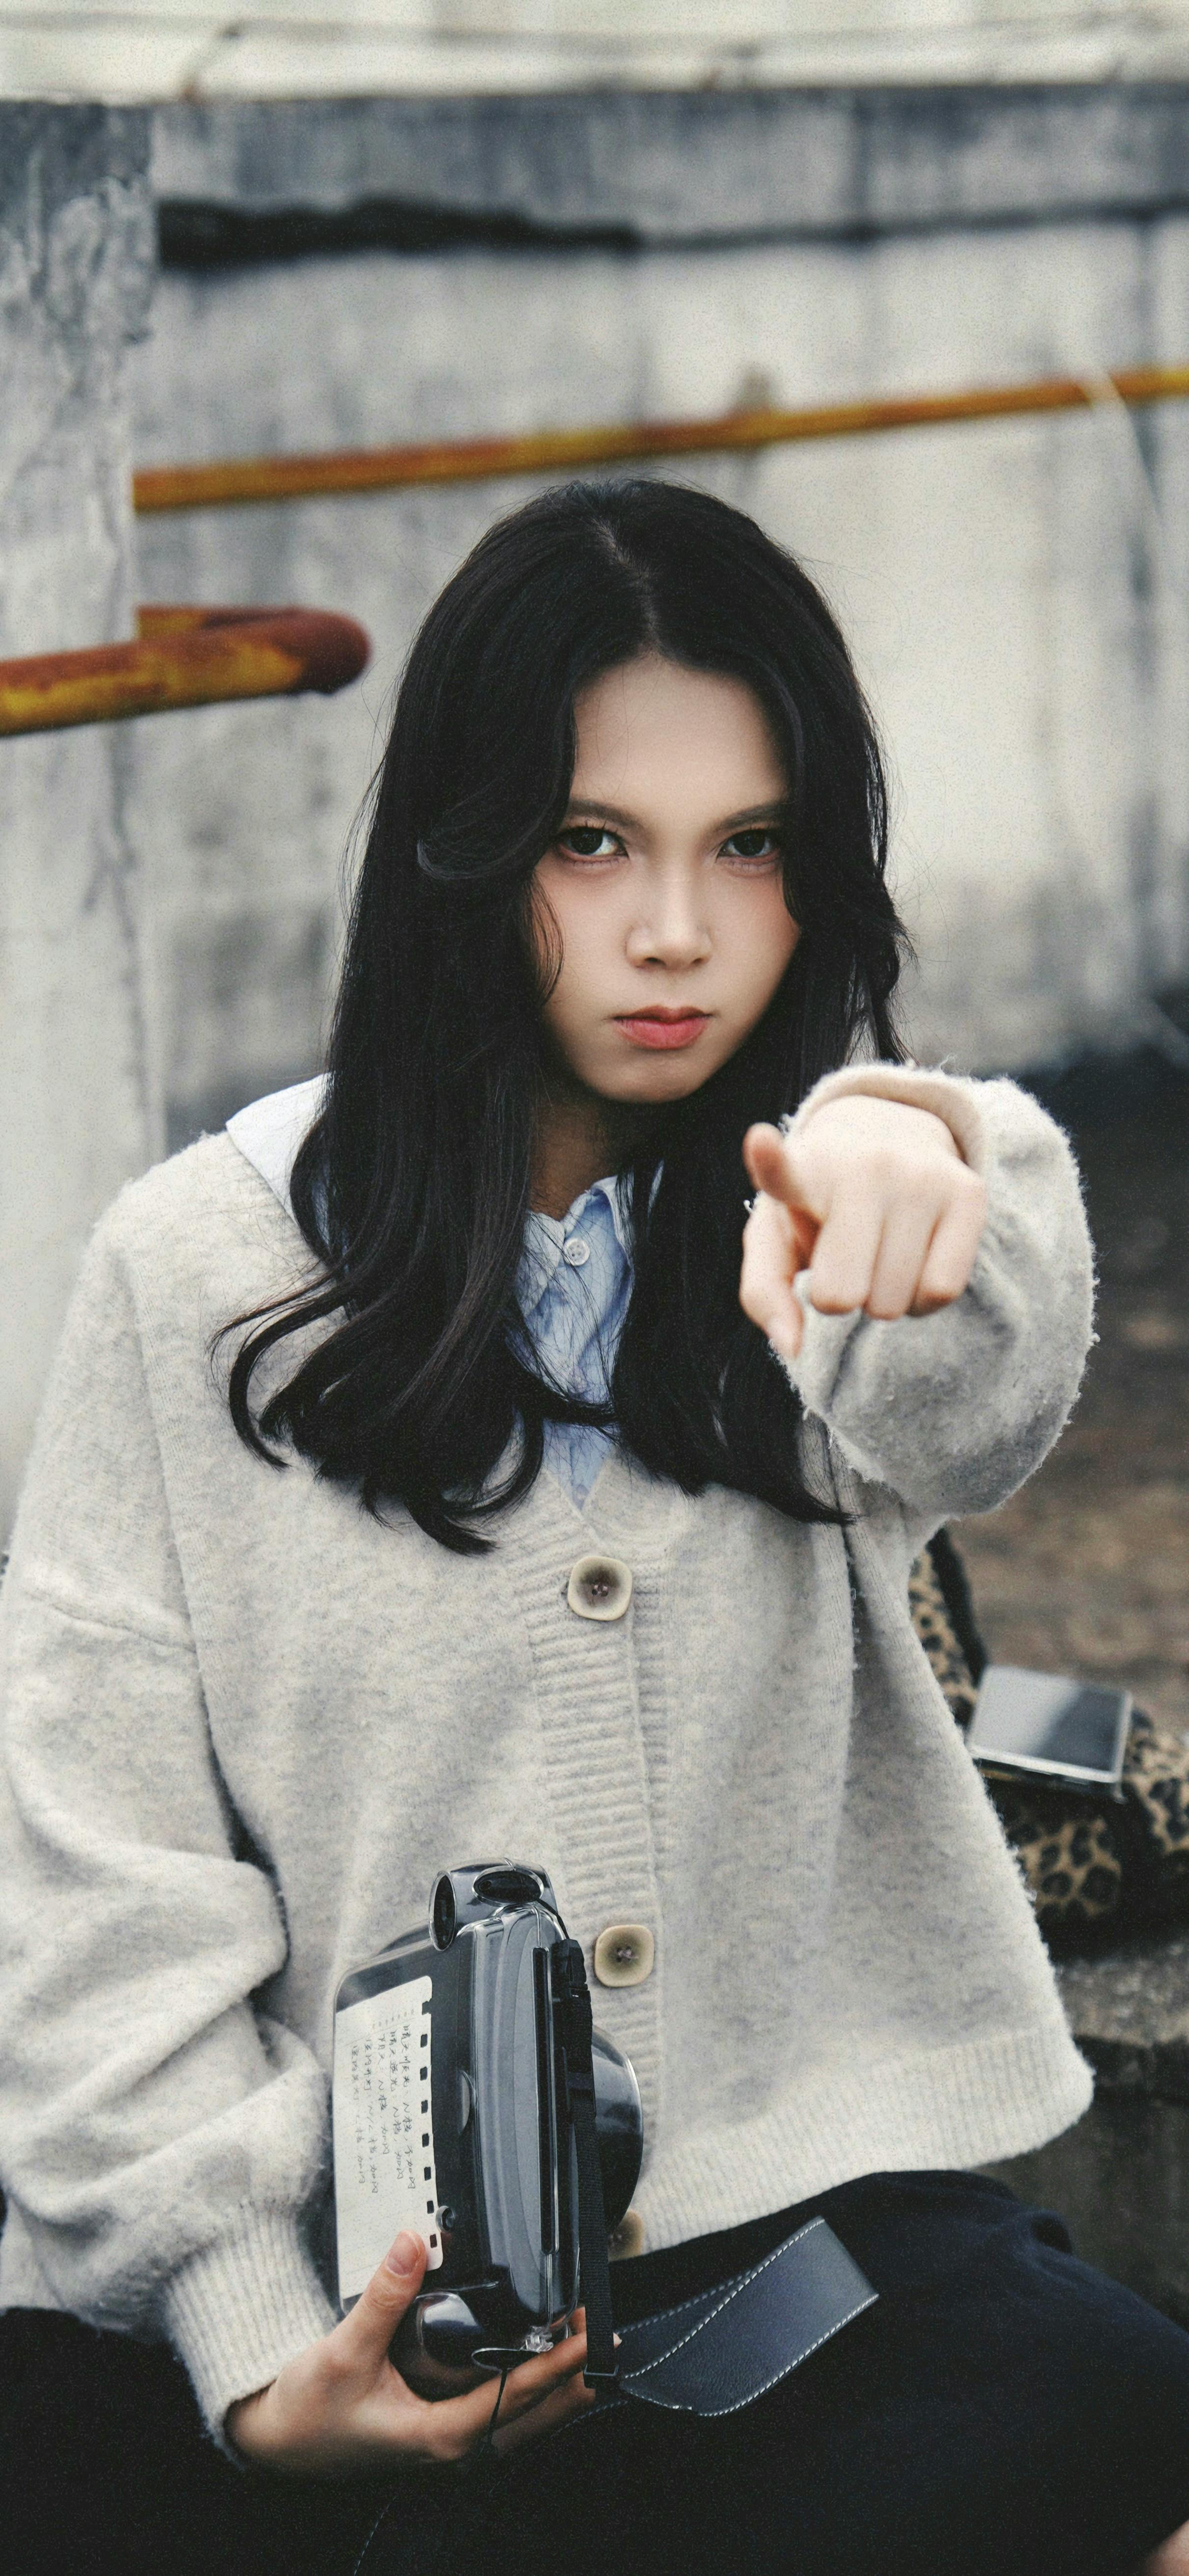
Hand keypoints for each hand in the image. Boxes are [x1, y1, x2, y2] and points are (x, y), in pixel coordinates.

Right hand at [226, 2230, 598, 2478]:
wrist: (278, 2446)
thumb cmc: (309, 2408)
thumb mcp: (344, 2350)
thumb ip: (384, 2298)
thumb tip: (412, 2242)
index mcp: (436, 2436)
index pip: (511, 2399)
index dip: (553, 2367)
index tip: (586, 2337)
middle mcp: (449, 2451)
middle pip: (530, 2421)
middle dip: (571, 2381)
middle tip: (603, 2337)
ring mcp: (444, 2449)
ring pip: (518, 2429)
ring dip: (556, 2396)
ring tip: (588, 2357)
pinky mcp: (435, 2439)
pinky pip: (497, 2426)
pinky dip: (526, 2403)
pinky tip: (539, 2381)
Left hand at [739, 1094, 986, 1362]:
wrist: (892, 1138)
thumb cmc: (821, 1208)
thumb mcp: (775, 1240)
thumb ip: (765, 1294)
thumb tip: (793, 1347)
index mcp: (803, 1170)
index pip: (780, 1170)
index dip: (770, 1162)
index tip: (760, 1144)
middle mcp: (865, 1164)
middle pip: (843, 1295)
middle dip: (840, 1296)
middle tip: (845, 1255)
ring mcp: (920, 1175)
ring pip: (895, 1300)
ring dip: (883, 1298)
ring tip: (879, 1251)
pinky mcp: (968, 1192)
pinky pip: (942, 1291)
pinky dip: (922, 1300)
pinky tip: (913, 1262)